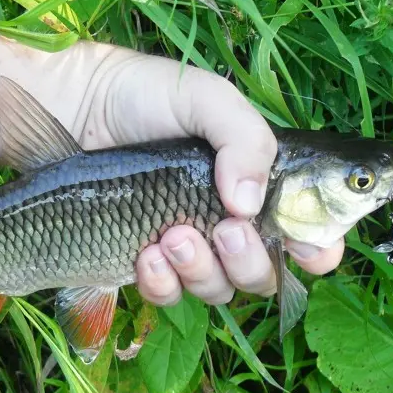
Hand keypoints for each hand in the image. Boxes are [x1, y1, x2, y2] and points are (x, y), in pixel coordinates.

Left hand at [71, 44, 344, 305]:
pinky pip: (169, 296)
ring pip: (218, 290)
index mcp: (256, 184)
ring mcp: (187, 247)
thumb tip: (250, 207)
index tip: (306, 251)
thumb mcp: (207, 99)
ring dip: (202, 269)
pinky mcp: (145, 263)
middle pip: (264, 275)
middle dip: (250, 262)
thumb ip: (245, 141)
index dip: (317, 250)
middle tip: (225, 230)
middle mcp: (227, 222)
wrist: (76, 109)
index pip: (306, 232)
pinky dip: (162, 283)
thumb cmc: (146, 96)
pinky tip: (146, 253)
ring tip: (173, 234)